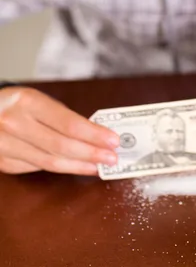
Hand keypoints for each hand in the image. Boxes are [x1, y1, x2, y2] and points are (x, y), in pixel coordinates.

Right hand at [0, 87, 119, 174]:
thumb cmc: (14, 104)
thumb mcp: (35, 98)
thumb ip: (60, 116)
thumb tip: (94, 134)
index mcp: (27, 102)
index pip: (69, 123)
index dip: (94, 135)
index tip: (113, 140)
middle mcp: (15, 124)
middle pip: (62, 146)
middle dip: (91, 153)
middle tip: (112, 158)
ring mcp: (5, 146)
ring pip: (50, 162)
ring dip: (79, 166)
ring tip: (98, 166)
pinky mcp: (2, 163)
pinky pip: (37, 168)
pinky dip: (59, 168)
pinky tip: (74, 167)